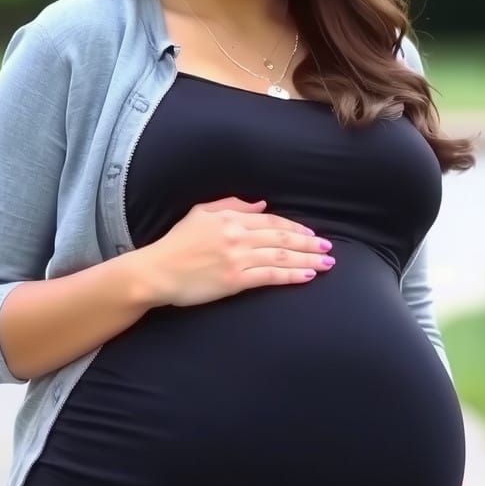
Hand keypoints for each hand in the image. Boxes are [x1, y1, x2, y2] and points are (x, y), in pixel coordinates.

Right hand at [141, 196, 334, 306]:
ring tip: (327, 263)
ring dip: (307, 260)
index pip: (271, 221)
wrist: (156, 271)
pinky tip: (307, 275)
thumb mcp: (200, 213)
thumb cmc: (175, 244)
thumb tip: (261, 205)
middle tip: (328, 249)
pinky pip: (270, 275)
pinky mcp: (235, 280)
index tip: (311, 235)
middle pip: (282, 237)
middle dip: (309, 244)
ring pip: (281, 256)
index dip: (294, 228)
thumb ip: (231, 206)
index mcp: (230, 218)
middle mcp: (237, 235)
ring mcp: (237, 258)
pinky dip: (291, 275)